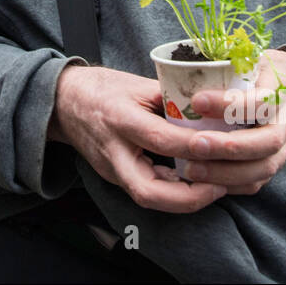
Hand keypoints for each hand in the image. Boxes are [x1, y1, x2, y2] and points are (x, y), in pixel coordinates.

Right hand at [49, 65, 227, 213]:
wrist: (64, 103)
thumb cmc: (103, 89)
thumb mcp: (137, 84)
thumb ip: (171, 98)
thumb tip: (211, 108)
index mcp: (119, 119)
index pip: (158, 138)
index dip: (190, 146)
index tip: (221, 146)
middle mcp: (114, 152)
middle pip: (148, 192)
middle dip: (189, 197)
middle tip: (221, 187)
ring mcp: (113, 170)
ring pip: (149, 199)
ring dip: (186, 200)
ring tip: (218, 188)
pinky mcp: (116, 178)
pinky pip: (148, 192)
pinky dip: (175, 193)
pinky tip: (199, 184)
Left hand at [180, 48, 285, 194]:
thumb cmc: (261, 71)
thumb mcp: (250, 58)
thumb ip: (224, 62)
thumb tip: (181, 66)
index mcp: (280, 92)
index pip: (261, 101)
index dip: (230, 104)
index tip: (197, 101)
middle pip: (266, 142)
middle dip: (228, 147)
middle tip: (194, 144)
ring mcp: (282, 148)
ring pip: (261, 169)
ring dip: (225, 172)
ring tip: (190, 168)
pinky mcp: (271, 164)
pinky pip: (254, 183)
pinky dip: (229, 186)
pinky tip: (203, 183)